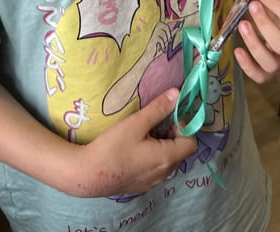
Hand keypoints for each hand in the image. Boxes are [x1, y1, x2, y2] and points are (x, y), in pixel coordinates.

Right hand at [77, 88, 196, 196]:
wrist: (88, 175)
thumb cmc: (113, 147)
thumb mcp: (136, 123)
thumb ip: (158, 108)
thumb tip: (177, 94)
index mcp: (167, 158)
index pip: (191, 142)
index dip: (184, 127)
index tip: (168, 117)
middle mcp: (165, 173)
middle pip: (181, 151)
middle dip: (173, 133)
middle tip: (155, 121)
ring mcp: (153, 182)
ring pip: (169, 159)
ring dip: (163, 144)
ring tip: (145, 132)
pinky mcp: (142, 185)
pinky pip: (157, 168)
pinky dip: (154, 155)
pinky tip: (136, 148)